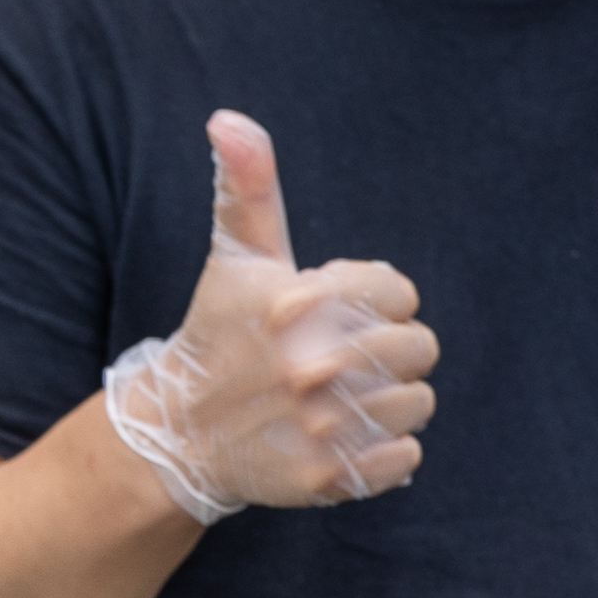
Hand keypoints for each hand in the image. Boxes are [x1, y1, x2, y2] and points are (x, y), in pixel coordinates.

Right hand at [94, 113, 436, 523]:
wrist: (177, 433)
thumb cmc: (219, 334)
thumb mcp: (234, 258)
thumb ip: (245, 187)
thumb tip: (229, 119)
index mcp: (294, 304)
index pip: (398, 291)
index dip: (379, 300)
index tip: (342, 311)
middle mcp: (306, 365)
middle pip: (419, 347)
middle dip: (393, 350)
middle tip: (350, 359)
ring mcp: (316, 426)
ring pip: (419, 403)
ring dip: (394, 401)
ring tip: (348, 398)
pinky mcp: (324, 477)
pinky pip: (407, 457)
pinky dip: (388, 452)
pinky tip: (348, 436)